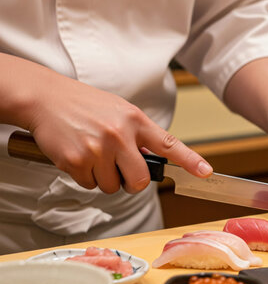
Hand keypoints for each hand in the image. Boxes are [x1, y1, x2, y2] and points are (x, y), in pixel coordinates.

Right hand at [0, 54, 211, 193]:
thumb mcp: (120, 112)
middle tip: (120, 171)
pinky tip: (78, 156)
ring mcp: (98, 149)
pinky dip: (84, 176)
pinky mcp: (76, 161)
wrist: (45, 97)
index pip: (169, 144)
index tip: (206, 173)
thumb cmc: (85, 105)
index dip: (190, 160)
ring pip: (112, 186)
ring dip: (104, 178)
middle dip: (131, 182)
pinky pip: (89, 185)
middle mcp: (119, 134)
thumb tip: (154, 159)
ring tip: (93, 154)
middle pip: (139, 180)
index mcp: (135, 120)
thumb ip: (139, 134)